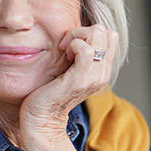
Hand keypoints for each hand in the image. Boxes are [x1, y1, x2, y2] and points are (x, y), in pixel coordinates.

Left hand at [20, 24, 117, 143]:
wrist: (41, 118)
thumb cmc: (48, 93)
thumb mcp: (68, 70)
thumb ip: (78, 56)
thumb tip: (75, 36)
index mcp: (102, 70)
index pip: (109, 35)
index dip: (88, 33)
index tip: (70, 46)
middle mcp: (102, 73)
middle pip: (105, 32)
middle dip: (81, 32)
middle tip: (65, 47)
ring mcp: (94, 77)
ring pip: (97, 35)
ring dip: (76, 37)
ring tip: (64, 51)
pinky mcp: (80, 79)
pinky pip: (86, 50)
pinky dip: (73, 44)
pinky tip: (63, 54)